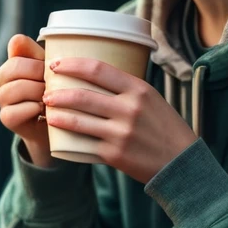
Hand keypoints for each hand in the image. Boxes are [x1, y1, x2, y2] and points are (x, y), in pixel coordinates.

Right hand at [0, 35, 53, 167]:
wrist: (60, 123)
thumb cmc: (58, 92)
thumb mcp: (54, 70)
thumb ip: (39, 53)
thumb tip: (17, 39)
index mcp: (15, 60)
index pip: (17, 44)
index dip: (38, 55)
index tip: (52, 67)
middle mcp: (4, 78)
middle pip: (13, 67)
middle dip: (38, 73)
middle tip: (54, 83)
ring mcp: (3, 99)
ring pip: (12, 89)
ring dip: (36, 92)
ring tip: (51, 97)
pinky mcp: (7, 118)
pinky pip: (12, 112)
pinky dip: (31, 109)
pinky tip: (44, 110)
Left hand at [41, 57, 197, 183]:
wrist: (181, 163)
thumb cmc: (165, 128)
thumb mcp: (152, 99)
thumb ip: (126, 89)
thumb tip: (95, 76)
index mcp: (139, 90)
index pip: (98, 70)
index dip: (72, 65)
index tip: (56, 64)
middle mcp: (129, 109)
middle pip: (82, 96)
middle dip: (57, 93)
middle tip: (46, 91)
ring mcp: (120, 133)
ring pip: (78, 120)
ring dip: (57, 114)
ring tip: (48, 110)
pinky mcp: (114, 154)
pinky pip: (84, 143)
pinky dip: (67, 138)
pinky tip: (58, 133)